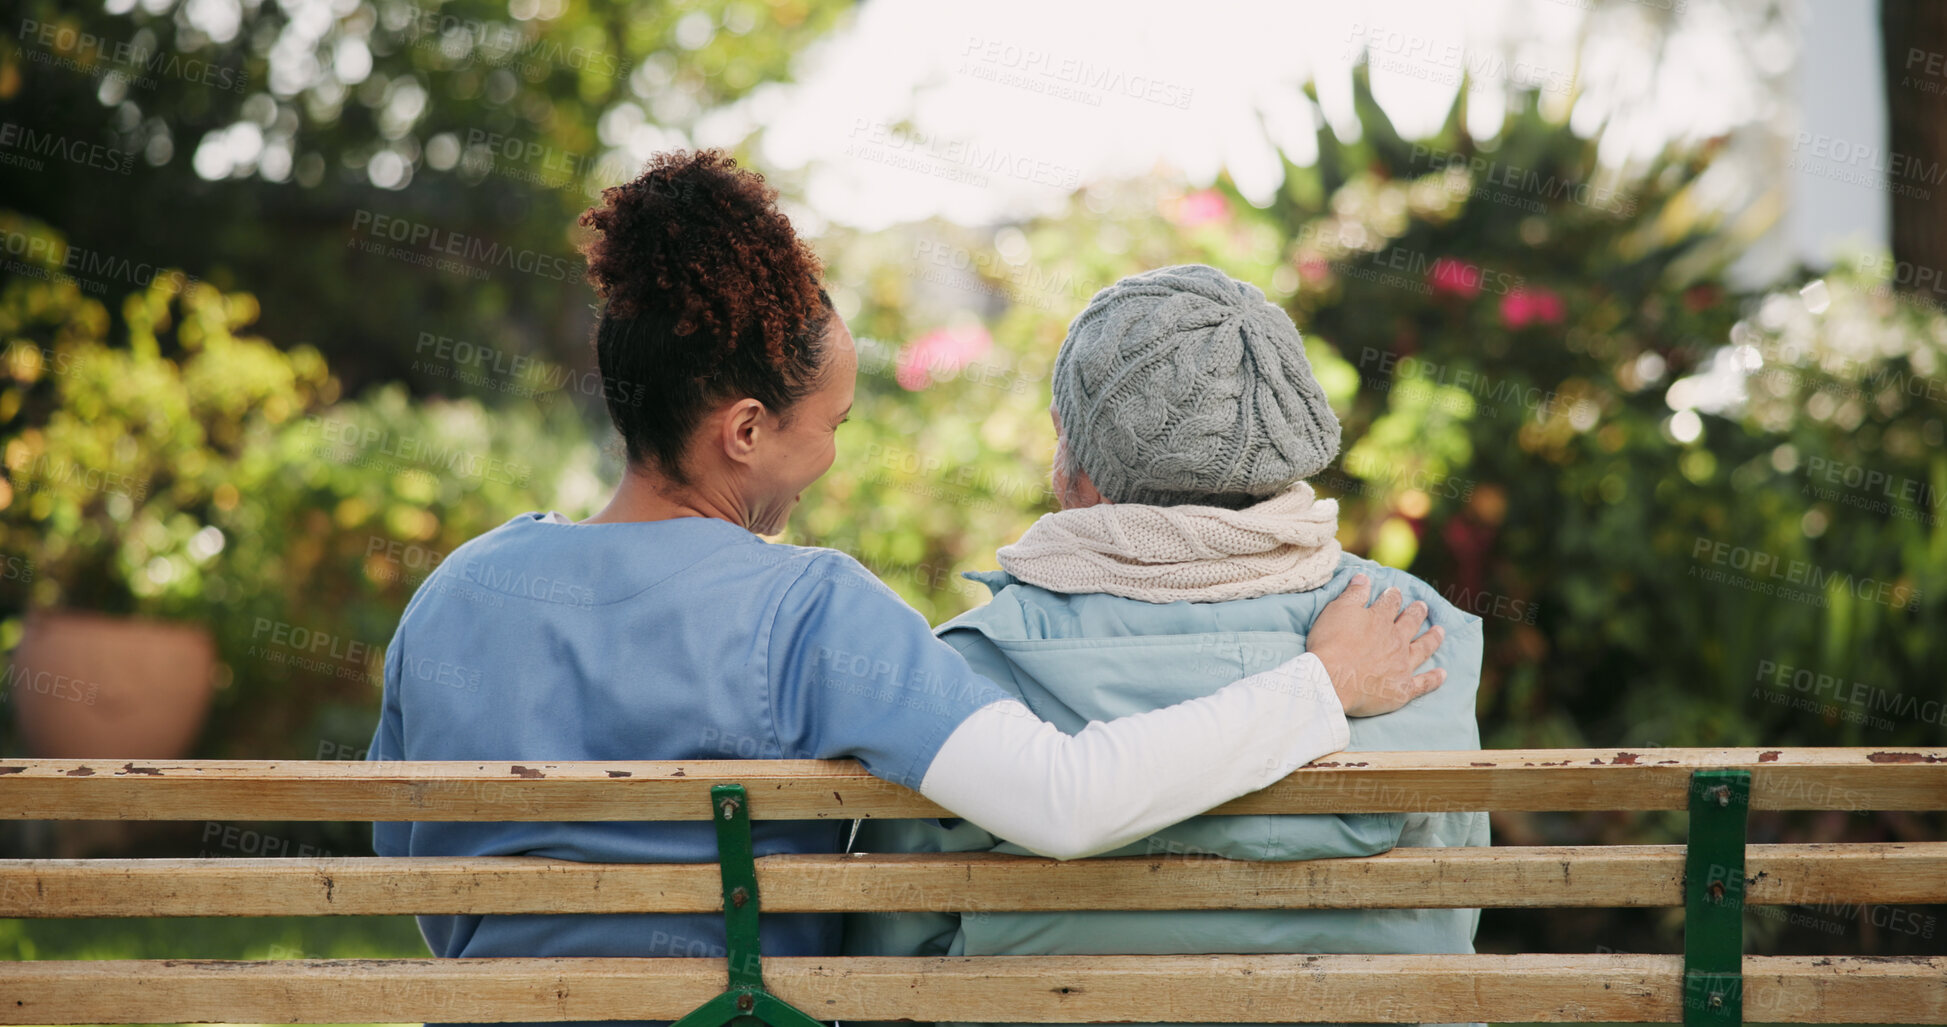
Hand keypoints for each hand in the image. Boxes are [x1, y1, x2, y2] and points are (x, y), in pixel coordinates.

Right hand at [1307, 574, 1445, 716]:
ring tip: (1440, 631)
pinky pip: (1423, 683)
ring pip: (1422, 649)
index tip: (1395, 591)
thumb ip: (1353, 594)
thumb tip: (1364, 577)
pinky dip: (1434, 679)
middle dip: (1416, 613)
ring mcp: (1402, 665)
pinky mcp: (1402, 689)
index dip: (1393, 596)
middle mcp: (1396, 641)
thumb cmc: (1330, 644)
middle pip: (1410, 623)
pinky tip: (1442, 674)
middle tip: (1423, 606)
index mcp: (1380, 620)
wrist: (1331, 681)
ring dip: (1432, 639)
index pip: (1390, 603)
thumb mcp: (1337, 610)